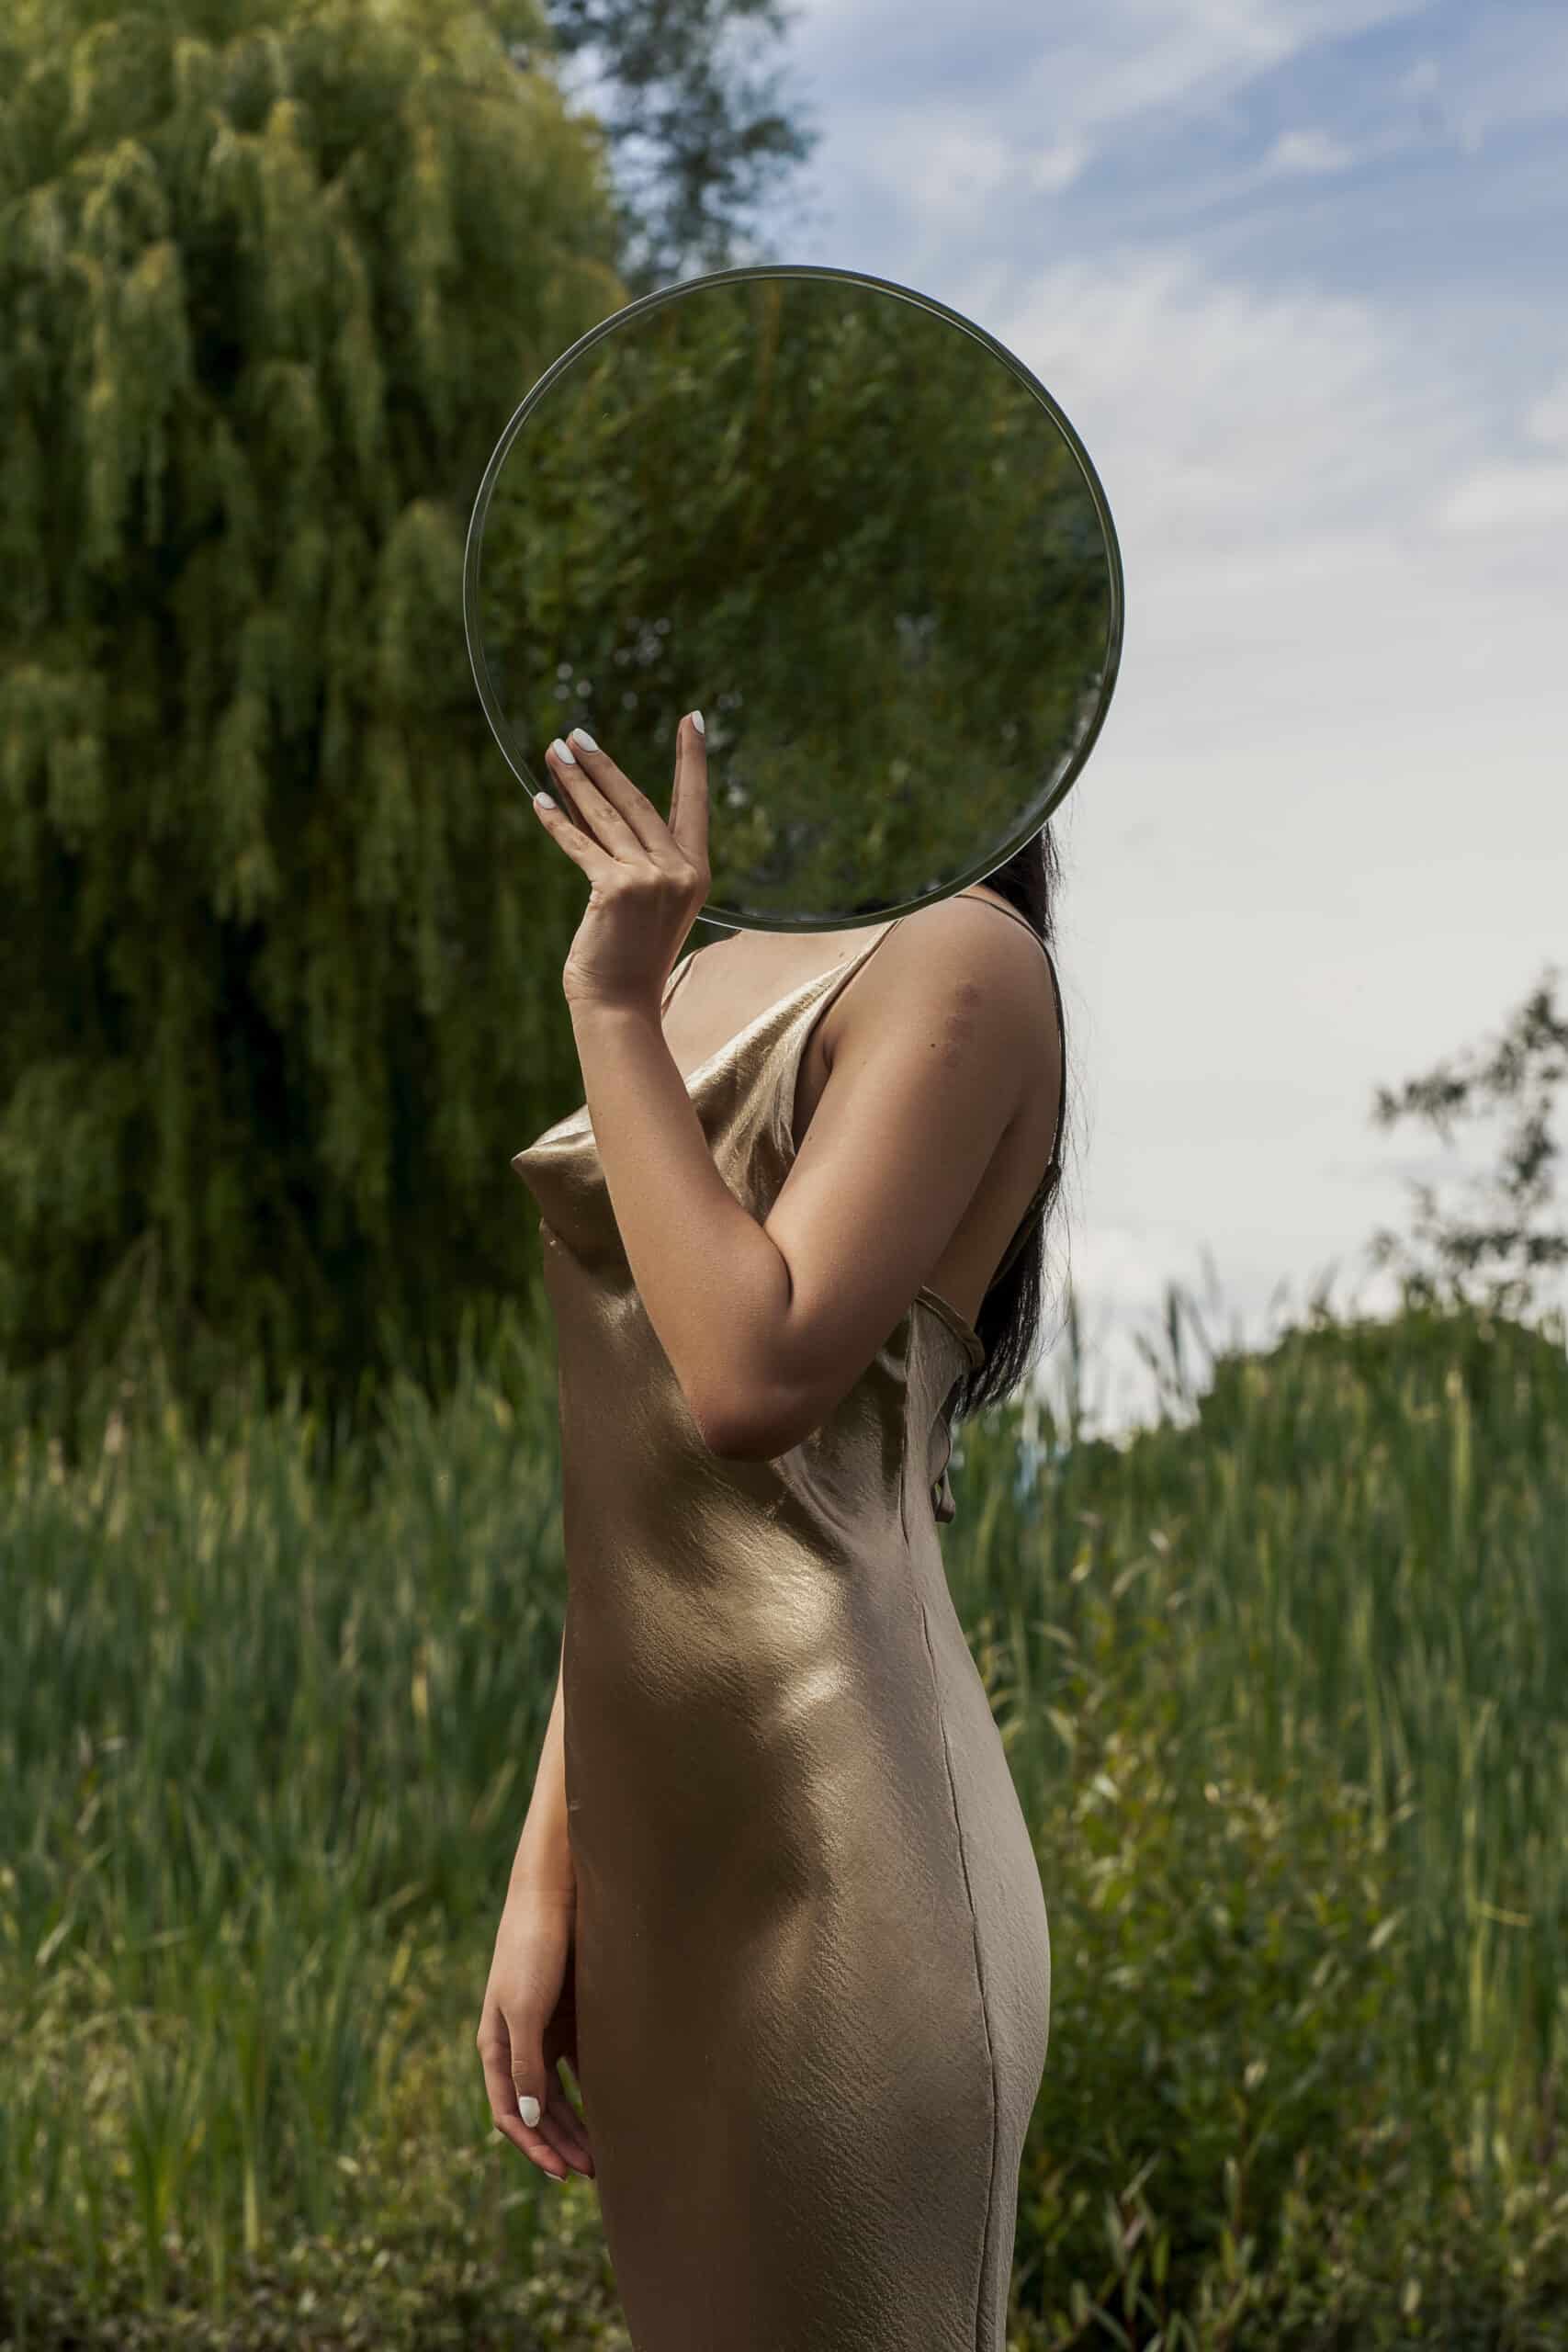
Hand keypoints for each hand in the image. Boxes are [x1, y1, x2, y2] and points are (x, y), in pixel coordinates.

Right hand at [475, 1889, 594, 2182]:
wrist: (553, 1893)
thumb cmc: (532, 1949)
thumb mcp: (525, 2009)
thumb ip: (525, 2064)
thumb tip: (528, 2119)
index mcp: (496, 2047)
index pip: (510, 2114)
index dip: (534, 2147)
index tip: (562, 2173)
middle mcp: (519, 2044)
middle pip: (539, 2109)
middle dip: (562, 2143)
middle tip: (594, 2173)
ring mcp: (545, 2028)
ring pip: (561, 2091)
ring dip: (580, 2122)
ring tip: (607, 2151)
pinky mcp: (571, 2012)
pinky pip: (582, 2061)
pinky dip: (595, 2087)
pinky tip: (619, 2105)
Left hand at [531, 716, 709, 1015]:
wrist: (621, 1006)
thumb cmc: (630, 960)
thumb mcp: (642, 902)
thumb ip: (630, 857)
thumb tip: (590, 806)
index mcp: (696, 874)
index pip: (692, 804)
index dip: (691, 760)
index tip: (693, 719)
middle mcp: (678, 872)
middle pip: (637, 802)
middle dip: (603, 765)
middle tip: (576, 735)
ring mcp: (649, 879)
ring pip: (606, 817)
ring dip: (575, 781)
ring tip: (554, 751)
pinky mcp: (615, 889)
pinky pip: (580, 844)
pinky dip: (556, 821)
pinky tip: (540, 799)